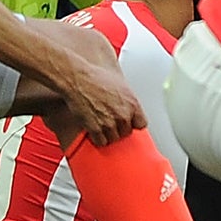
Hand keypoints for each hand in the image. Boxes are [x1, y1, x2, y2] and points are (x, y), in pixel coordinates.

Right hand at [40, 18, 145, 143]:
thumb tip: (130, 106)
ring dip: (108, 134)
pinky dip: (97, 138)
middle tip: (110, 120)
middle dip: (119, 128)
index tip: (128, 122)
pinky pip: (101, 142)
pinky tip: (94, 130)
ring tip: (101, 124)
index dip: (133, 123)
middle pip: (127, 132)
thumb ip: (128, 100)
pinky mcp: (96, 129)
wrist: (79, 79)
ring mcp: (110, 123)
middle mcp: (123, 115)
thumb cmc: (96, 78)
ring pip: (114, 139)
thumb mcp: (120, 85)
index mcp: (133, 103)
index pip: (141, 124)